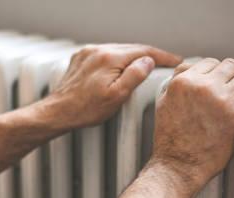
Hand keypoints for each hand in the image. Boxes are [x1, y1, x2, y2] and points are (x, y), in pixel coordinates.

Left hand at [41, 44, 181, 129]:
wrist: (57, 112)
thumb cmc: (85, 109)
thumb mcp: (116, 97)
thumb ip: (134, 76)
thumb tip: (148, 61)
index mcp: (110, 58)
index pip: (144, 51)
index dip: (163, 56)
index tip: (176, 60)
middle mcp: (98, 51)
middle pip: (131, 48)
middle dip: (149, 55)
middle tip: (166, 63)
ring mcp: (87, 54)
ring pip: (118, 50)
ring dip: (133, 57)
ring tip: (146, 66)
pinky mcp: (80, 59)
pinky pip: (105, 55)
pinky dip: (117, 59)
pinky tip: (121, 68)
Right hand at [152, 57, 233, 190]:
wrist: (178, 165)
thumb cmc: (170, 140)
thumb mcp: (164, 103)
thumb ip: (177, 83)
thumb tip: (189, 69)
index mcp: (183, 82)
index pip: (209, 63)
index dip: (219, 68)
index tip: (225, 74)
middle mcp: (202, 87)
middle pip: (230, 65)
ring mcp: (221, 100)